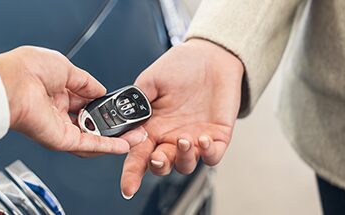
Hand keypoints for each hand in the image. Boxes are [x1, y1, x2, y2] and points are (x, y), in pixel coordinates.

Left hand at [0, 46, 146, 154]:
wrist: (10, 84)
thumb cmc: (26, 69)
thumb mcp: (65, 67)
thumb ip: (86, 82)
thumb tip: (100, 90)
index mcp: (55, 89)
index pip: (84, 100)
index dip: (102, 104)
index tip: (119, 105)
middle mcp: (56, 110)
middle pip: (89, 121)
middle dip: (112, 123)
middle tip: (131, 123)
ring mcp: (57, 126)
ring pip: (92, 136)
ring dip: (115, 138)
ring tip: (135, 135)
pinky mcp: (59, 140)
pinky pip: (88, 144)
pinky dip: (107, 146)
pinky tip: (124, 144)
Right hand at [120, 39, 243, 197]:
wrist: (211, 55)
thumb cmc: (180, 65)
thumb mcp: (151, 80)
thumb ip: (137, 101)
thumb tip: (127, 119)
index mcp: (151, 127)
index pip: (137, 156)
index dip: (131, 174)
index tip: (127, 187)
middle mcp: (170, 137)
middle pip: (160, 166)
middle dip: (157, 167)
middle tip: (158, 158)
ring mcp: (193, 139)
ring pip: (185, 165)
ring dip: (182, 158)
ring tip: (183, 140)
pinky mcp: (217, 137)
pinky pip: (212, 156)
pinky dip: (207, 153)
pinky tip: (203, 138)